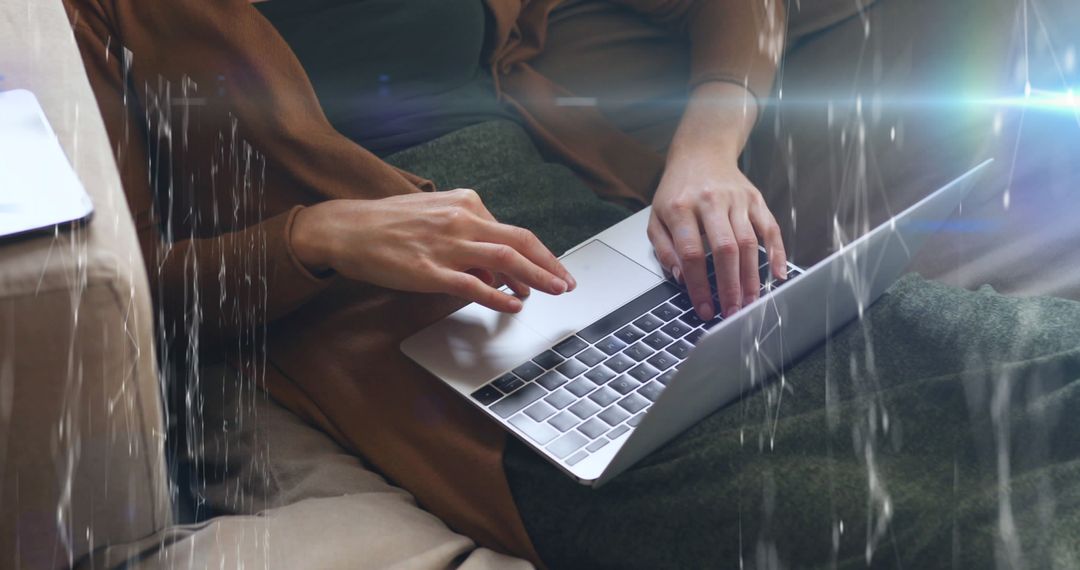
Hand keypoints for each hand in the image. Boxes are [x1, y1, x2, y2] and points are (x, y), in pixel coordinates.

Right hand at [291, 189, 575, 312]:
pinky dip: (498, 296)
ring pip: (505, 259)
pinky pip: (473, 284)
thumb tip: (496, 269)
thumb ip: (468, 238)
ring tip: (553, 292)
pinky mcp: (430, 270)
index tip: (552, 270)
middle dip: (549, 264)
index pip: (512, 231)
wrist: (347, 228)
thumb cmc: (389, 224)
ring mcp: (447, 244)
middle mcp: (461, 219)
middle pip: (520, 241)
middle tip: (567, 283)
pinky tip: (512, 305)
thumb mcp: (435, 217)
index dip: (538, 255)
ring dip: (535, 278)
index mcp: (465, 203)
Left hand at [649, 156, 786, 320]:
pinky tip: (778, 275)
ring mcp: (736, 199)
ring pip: (749, 243)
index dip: (698, 285)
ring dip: (751, 278)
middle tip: (732, 312)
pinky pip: (770, 228)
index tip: (704, 308)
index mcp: (681, 208)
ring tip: (749, 302)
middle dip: (730, 286)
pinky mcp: (755, 199)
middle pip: (725, 250)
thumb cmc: (677, 191)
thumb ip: (664, 249)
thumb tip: (681, 278)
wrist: (701, 153)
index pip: (691, 253)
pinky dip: (777, 253)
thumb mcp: (656, 218)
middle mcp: (711, 202)